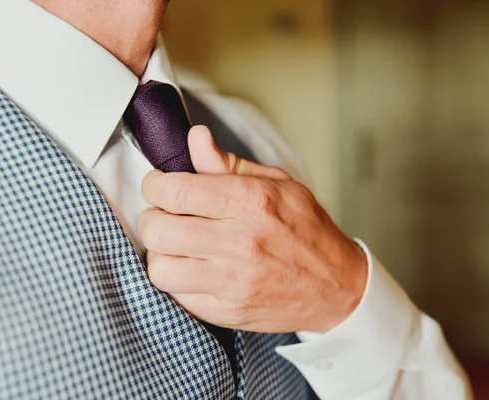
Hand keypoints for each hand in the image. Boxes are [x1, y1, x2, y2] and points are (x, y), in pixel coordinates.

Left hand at [138, 126, 367, 332]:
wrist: (336, 286)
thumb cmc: (307, 229)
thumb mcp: (277, 184)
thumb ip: (228, 163)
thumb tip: (195, 137)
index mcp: (250, 201)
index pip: (175, 190)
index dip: (155, 185)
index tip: (159, 186)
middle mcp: (239, 242)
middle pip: (158, 229)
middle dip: (153, 218)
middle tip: (166, 216)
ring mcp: (233, 281)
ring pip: (160, 268)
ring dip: (161, 253)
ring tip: (178, 246)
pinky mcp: (228, 311)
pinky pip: (177, 297)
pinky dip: (178, 281)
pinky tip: (193, 269)